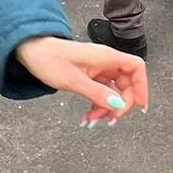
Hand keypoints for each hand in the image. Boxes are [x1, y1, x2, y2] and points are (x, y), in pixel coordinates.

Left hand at [13, 36, 148, 125]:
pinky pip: (102, 92)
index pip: (136, 67)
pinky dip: (97, 105)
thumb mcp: (74, 81)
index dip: (142, 86)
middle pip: (126, 83)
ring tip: (92, 120)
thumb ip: (98, 93)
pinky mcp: (89, 75)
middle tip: (110, 120)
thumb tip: (119, 105)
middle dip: (121, 104)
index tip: (140, 106)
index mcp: (106, 57)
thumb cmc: (49, 59)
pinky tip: (88, 116)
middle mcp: (104, 61)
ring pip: (113, 90)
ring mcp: (97, 68)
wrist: (30, 52)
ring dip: (106, 108)